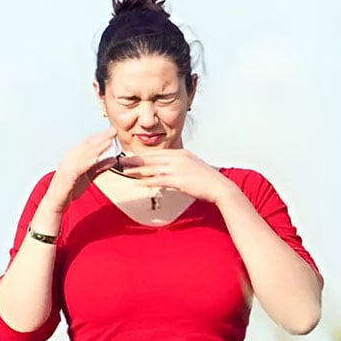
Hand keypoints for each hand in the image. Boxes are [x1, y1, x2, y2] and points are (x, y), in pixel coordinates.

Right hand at [44, 128, 118, 211]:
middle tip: (112, 131)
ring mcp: (66, 166)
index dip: (100, 136)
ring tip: (108, 140)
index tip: (112, 131)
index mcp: (73, 157)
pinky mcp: (66, 176)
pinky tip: (97, 158)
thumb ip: (99, 167)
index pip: (88, 144)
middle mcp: (69, 158)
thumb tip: (113, 159)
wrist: (56, 202)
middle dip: (100, 137)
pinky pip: (78, 167)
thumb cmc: (70, 189)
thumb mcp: (89, 175)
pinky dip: (88, 161)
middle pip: (86, 145)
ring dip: (96, 146)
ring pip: (83, 153)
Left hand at [116, 149, 238, 204]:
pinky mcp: (178, 180)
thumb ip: (180, 165)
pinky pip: (158, 180)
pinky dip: (147, 182)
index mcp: (180, 153)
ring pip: (152, 168)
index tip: (131, 157)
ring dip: (137, 170)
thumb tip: (169, 169)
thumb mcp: (192, 166)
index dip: (142, 155)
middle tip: (121, 162)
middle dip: (135, 160)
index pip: (157, 153)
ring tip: (124, 172)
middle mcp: (177, 158)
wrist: (218, 186)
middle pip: (151, 158)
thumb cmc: (206, 179)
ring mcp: (177, 168)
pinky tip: (138, 183)